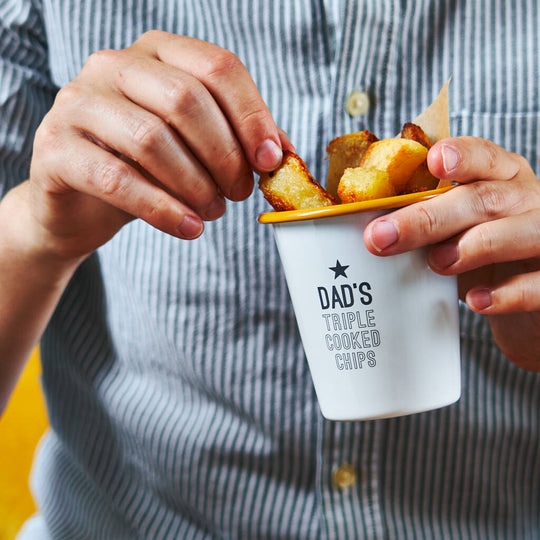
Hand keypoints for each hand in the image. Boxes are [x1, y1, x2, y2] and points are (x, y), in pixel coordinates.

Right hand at [27, 31, 291, 259]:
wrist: (81, 201)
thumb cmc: (145, 167)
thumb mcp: (193, 146)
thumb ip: (236, 141)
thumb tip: (284, 156)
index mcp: (156, 53)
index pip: (217, 68)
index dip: (252, 117)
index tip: (271, 161)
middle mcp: (113, 66)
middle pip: (186, 101)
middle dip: (225, 156)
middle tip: (239, 193)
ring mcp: (78, 103)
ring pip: (152, 140)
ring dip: (196, 186)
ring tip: (213, 212)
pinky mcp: (56, 148)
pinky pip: (118, 180)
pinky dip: (163, 210)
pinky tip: (189, 228)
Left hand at [364, 136, 539, 370]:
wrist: (530, 297)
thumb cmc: (484, 256)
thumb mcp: (457, 230)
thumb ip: (426, 222)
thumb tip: (366, 231)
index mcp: (500, 179)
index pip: (483, 157)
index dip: (460, 156)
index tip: (432, 162)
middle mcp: (528, 200)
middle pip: (483, 199)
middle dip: (428, 218)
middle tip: (382, 238)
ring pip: (519, 231)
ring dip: (472, 246)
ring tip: (437, 263)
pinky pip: (539, 284)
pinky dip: (507, 294)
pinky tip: (476, 301)